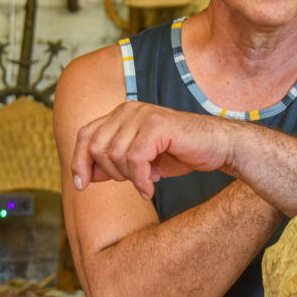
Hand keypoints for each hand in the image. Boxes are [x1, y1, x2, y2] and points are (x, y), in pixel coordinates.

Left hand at [71, 100, 232, 198]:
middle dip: (110, 174)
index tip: (81, 186)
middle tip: (135, 181)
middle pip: (96, 148)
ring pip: (115, 156)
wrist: (218, 147)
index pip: (85, 135)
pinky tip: (152, 187)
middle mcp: (129, 109)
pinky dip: (141, 180)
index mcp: (122, 113)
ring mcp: (143, 115)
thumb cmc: (182, 153)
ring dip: (130, 178)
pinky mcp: (157, 126)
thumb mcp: (141, 161)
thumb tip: (85, 175)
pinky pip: (135, 160)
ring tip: (149, 182)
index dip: (78, 161)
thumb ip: (114, 163)